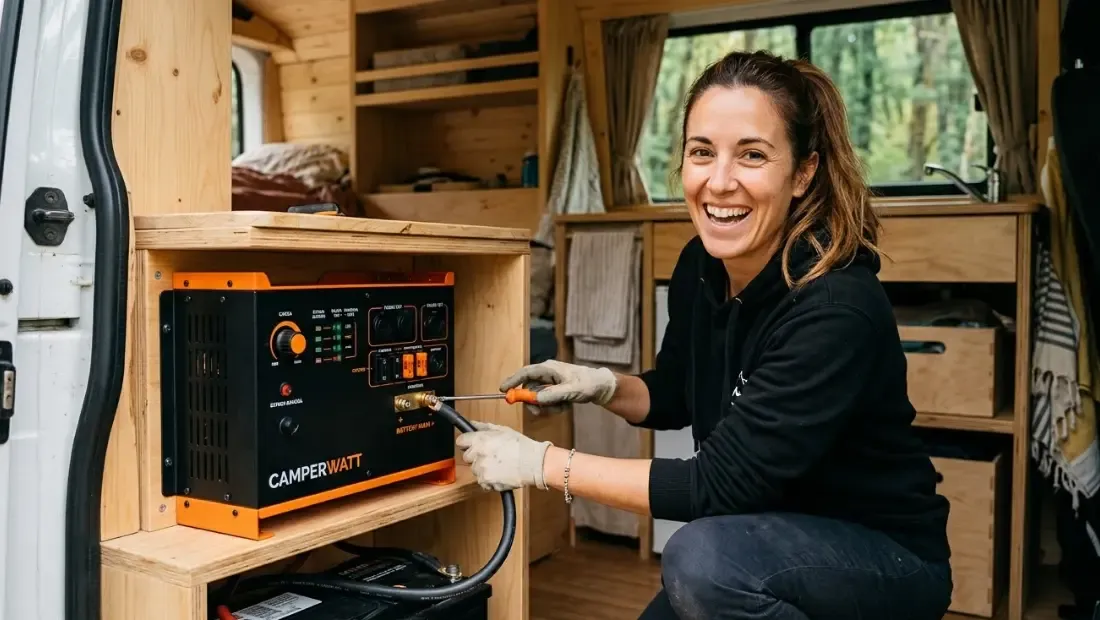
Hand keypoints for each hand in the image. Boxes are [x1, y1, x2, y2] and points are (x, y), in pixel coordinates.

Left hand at [455, 422, 550, 491]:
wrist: (533, 463)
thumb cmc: (521, 446)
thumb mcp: (503, 430)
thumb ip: (484, 427)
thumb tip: (473, 424)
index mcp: (480, 440)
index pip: (460, 441)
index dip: (467, 443)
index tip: (471, 445)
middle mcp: (477, 454)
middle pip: (467, 457)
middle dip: (476, 456)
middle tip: (490, 455)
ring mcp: (480, 469)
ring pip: (474, 470)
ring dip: (483, 468)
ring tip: (499, 465)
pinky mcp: (485, 481)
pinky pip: (482, 481)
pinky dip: (489, 479)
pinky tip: (500, 473)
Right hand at [499, 360, 617, 414]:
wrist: (601, 386)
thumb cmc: (588, 384)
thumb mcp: (571, 391)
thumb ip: (552, 395)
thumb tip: (535, 399)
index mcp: (548, 368)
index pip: (525, 373)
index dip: (512, 381)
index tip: (503, 390)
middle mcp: (547, 374)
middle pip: (529, 389)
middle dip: (534, 402)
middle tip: (540, 412)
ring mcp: (550, 382)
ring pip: (538, 397)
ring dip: (547, 406)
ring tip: (562, 406)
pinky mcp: (554, 390)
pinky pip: (546, 401)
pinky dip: (554, 406)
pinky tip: (566, 405)